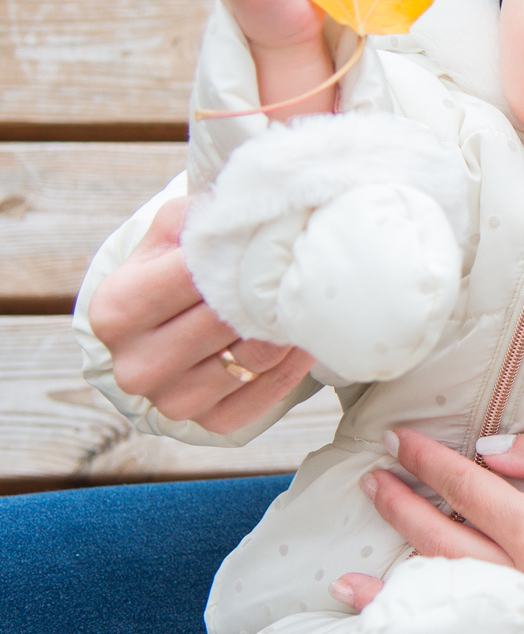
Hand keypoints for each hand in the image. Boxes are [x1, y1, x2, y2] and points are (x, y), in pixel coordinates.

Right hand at [85, 194, 316, 429]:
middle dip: (264, 288)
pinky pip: (270, 390)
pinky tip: (298, 332)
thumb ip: (197, 217)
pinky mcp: (211, 424)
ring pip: (256, 354)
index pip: (192, 275)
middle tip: (297, 263)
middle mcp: (137, 365)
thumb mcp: (169, 234)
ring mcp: (173, 400)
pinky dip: (293, 359)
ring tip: (298, 294)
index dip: (236, 254)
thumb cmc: (169, 271)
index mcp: (115, 311)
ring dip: (286, 323)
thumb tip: (243, 209)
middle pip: (226, 318)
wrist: (164, 328)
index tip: (266, 236)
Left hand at [332, 423, 523, 633]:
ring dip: (395, 591)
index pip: (467, 491)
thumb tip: (491, 452)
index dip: (427, 462)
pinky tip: (412, 631)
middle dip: (401, 511)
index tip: (399, 442)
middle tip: (371, 484)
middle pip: (443, 547)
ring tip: (347, 582)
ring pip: (451, 605)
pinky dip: (440, 631)